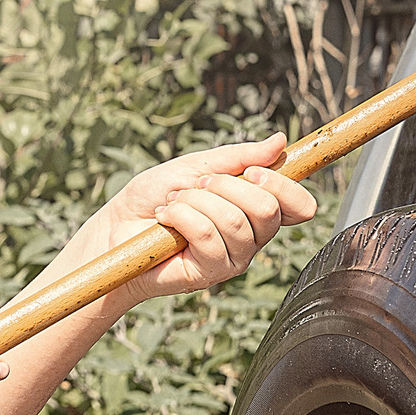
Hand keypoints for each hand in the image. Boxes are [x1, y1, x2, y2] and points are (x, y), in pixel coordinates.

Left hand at [96, 134, 319, 300]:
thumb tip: (279, 141)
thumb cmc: (154, 197)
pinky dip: (181, 217)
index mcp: (256, 209)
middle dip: (224, 186)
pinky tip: (166, 220)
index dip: (283, 185)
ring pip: (234, 220)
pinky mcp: (210, 273)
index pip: (299, 206)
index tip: (251, 172)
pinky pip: (207, 235)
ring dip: (195, 201)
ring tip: (174, 204)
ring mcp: (234, 258)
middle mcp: (253, 237)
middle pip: (268, 209)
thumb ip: (238, 156)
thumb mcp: (196, 165)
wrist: (116, 226)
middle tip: (195, 187)